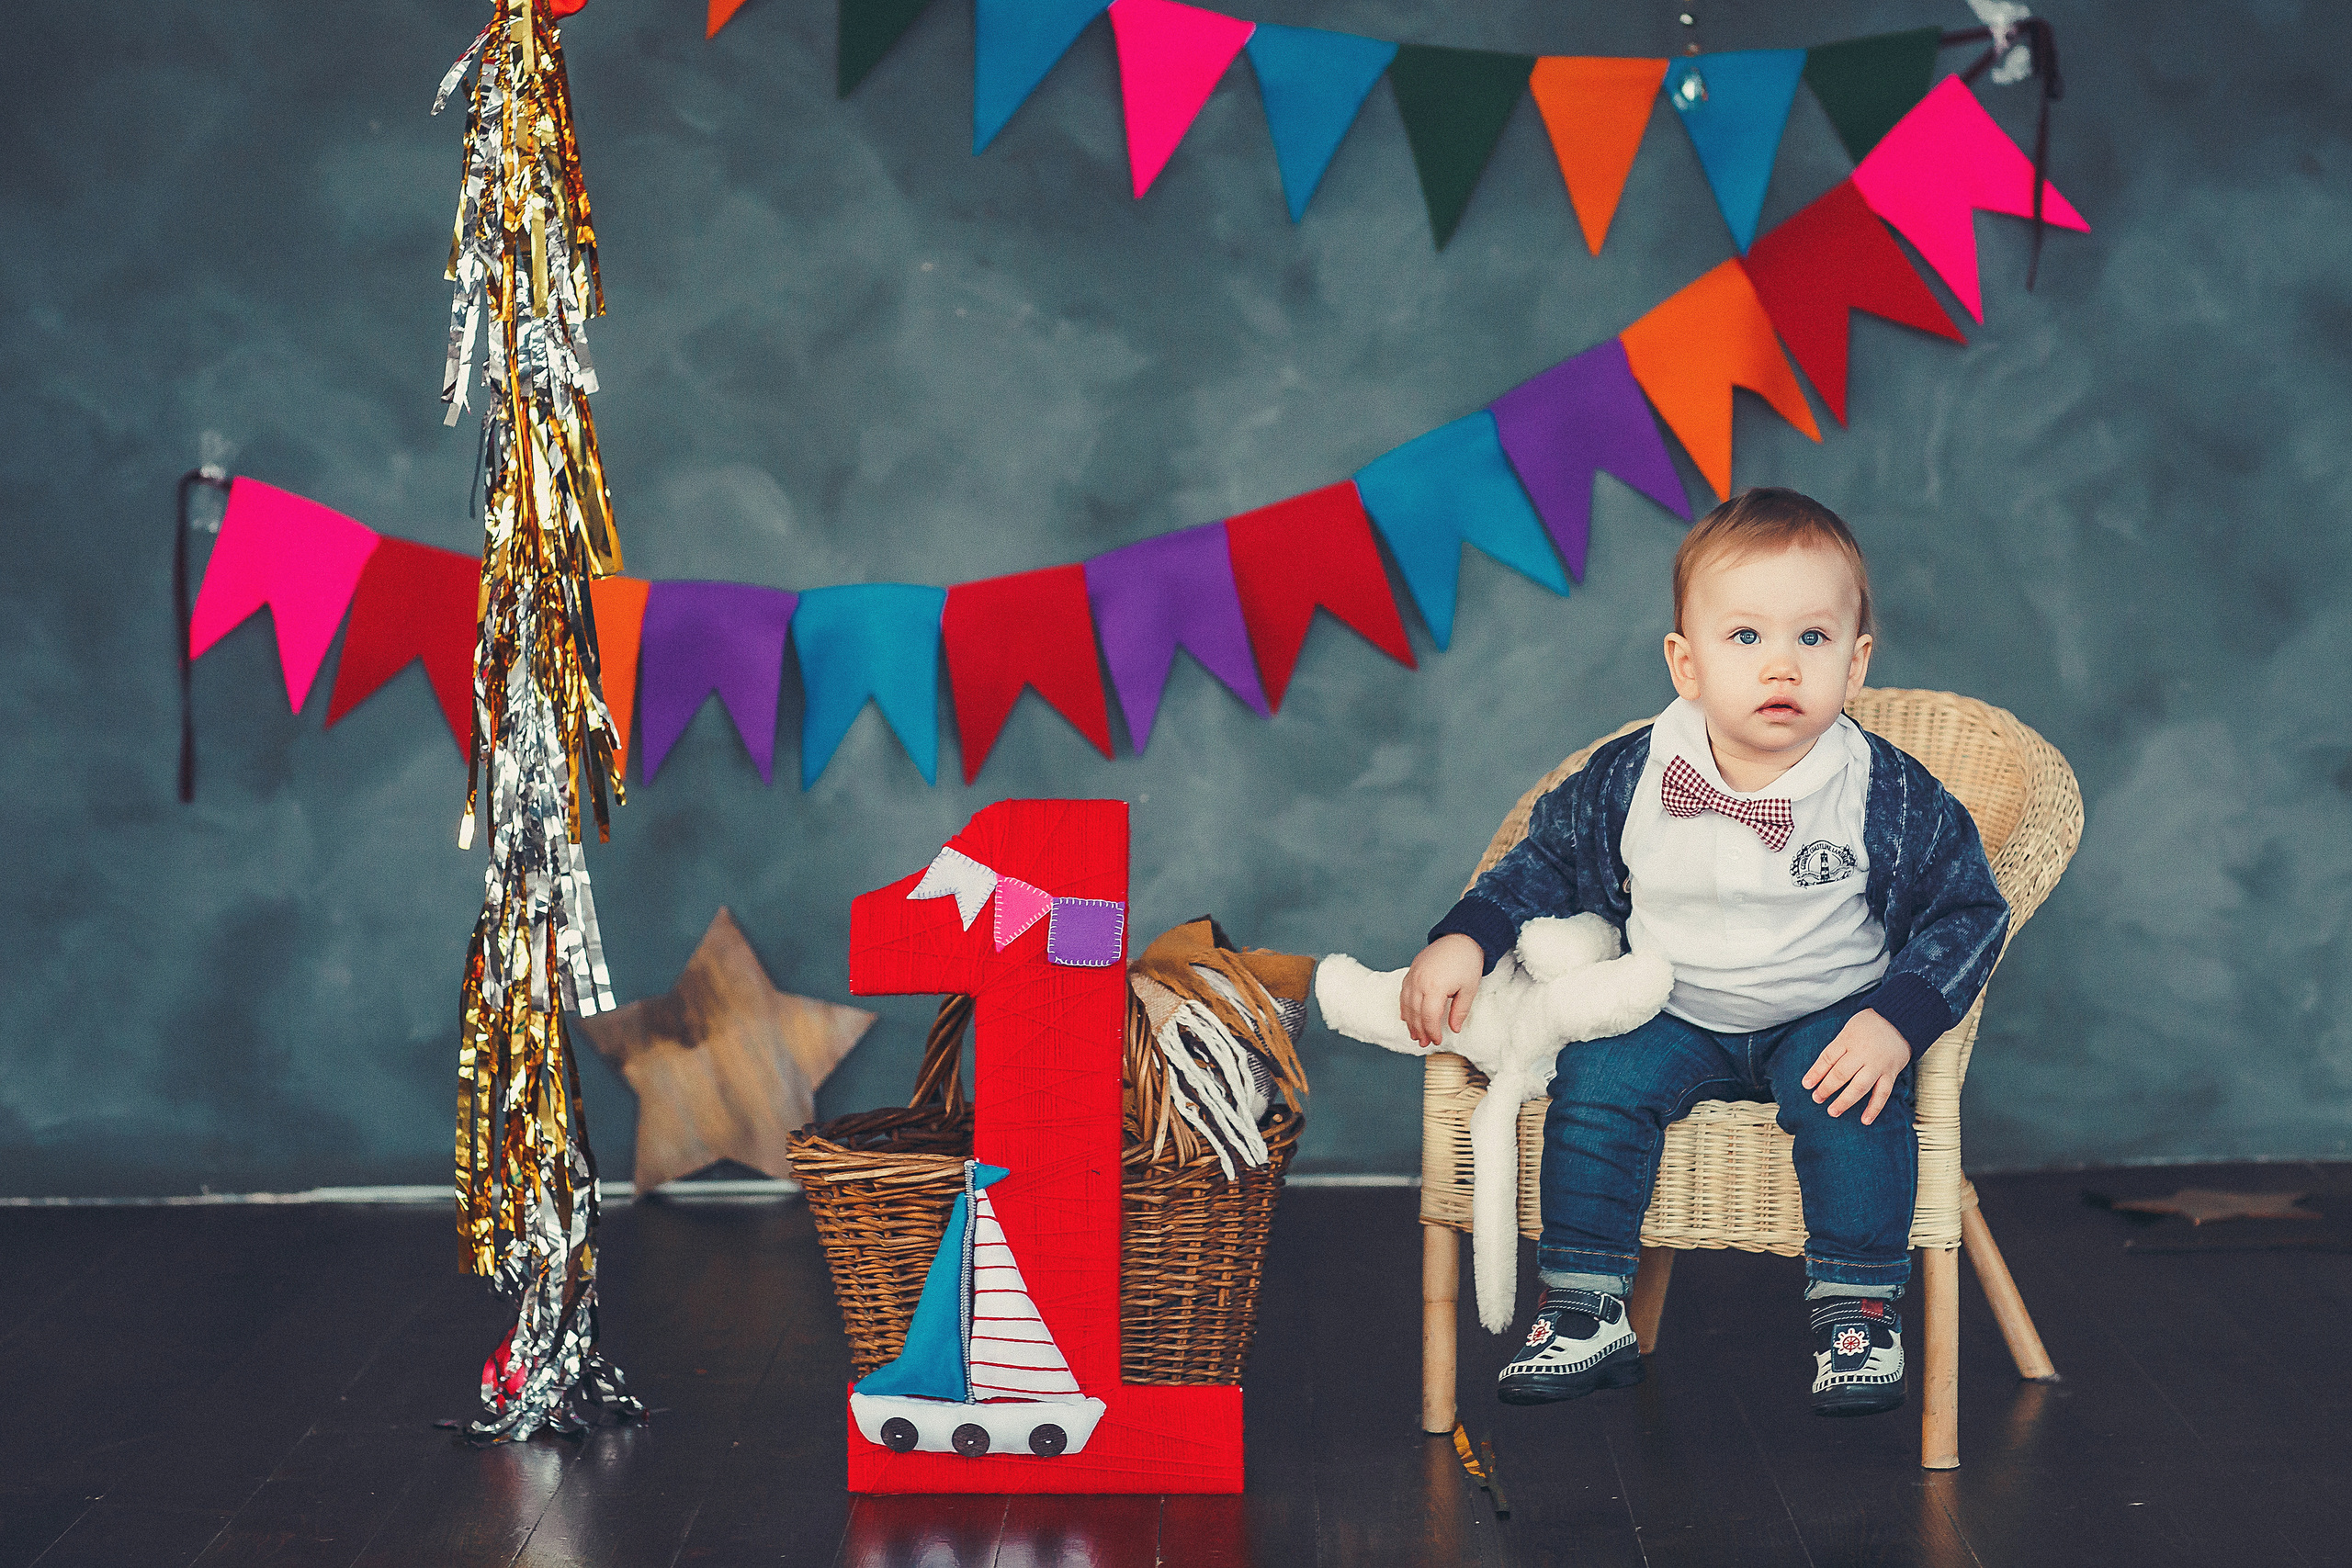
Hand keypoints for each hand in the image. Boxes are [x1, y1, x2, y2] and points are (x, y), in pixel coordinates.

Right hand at [1399, 934, 1484, 1047]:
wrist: (1461, 938)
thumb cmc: (1467, 962)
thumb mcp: (1469, 990)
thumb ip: (1459, 1011)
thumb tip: (1454, 1029)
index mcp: (1435, 987)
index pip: (1429, 1017)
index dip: (1432, 1031)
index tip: (1437, 1040)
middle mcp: (1420, 981)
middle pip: (1415, 1013)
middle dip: (1419, 1030)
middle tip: (1423, 1042)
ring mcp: (1413, 975)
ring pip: (1406, 1004)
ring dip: (1410, 1021)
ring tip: (1414, 1034)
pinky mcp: (1412, 970)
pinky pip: (1403, 992)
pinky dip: (1404, 1006)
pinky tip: (1406, 1016)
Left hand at [1800, 1010, 1908, 1124]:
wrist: (1900, 1019)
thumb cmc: (1868, 1025)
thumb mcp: (1848, 1030)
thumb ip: (1837, 1048)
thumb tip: (1819, 1072)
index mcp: (1848, 1040)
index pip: (1828, 1058)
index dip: (1815, 1072)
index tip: (1806, 1085)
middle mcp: (1862, 1053)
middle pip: (1841, 1074)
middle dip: (1827, 1088)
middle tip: (1817, 1098)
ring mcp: (1877, 1064)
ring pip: (1859, 1086)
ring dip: (1845, 1101)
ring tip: (1832, 1111)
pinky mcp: (1891, 1073)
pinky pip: (1882, 1093)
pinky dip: (1874, 1108)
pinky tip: (1865, 1120)